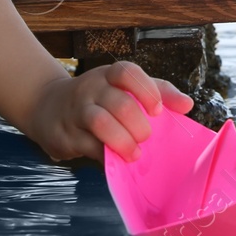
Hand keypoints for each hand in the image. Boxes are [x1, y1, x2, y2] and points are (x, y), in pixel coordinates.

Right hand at [25, 61, 195, 162]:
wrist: (48, 107)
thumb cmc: (99, 98)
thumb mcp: (124, 88)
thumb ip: (158, 92)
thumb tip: (187, 105)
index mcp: (109, 75)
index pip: (126, 72)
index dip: (146, 90)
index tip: (157, 111)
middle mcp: (91, 89)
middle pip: (119, 103)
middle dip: (138, 125)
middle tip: (146, 138)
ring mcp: (76, 111)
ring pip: (101, 123)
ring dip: (123, 142)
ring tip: (134, 154)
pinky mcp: (65, 135)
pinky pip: (88, 147)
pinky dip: (106, 157)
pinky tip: (115, 162)